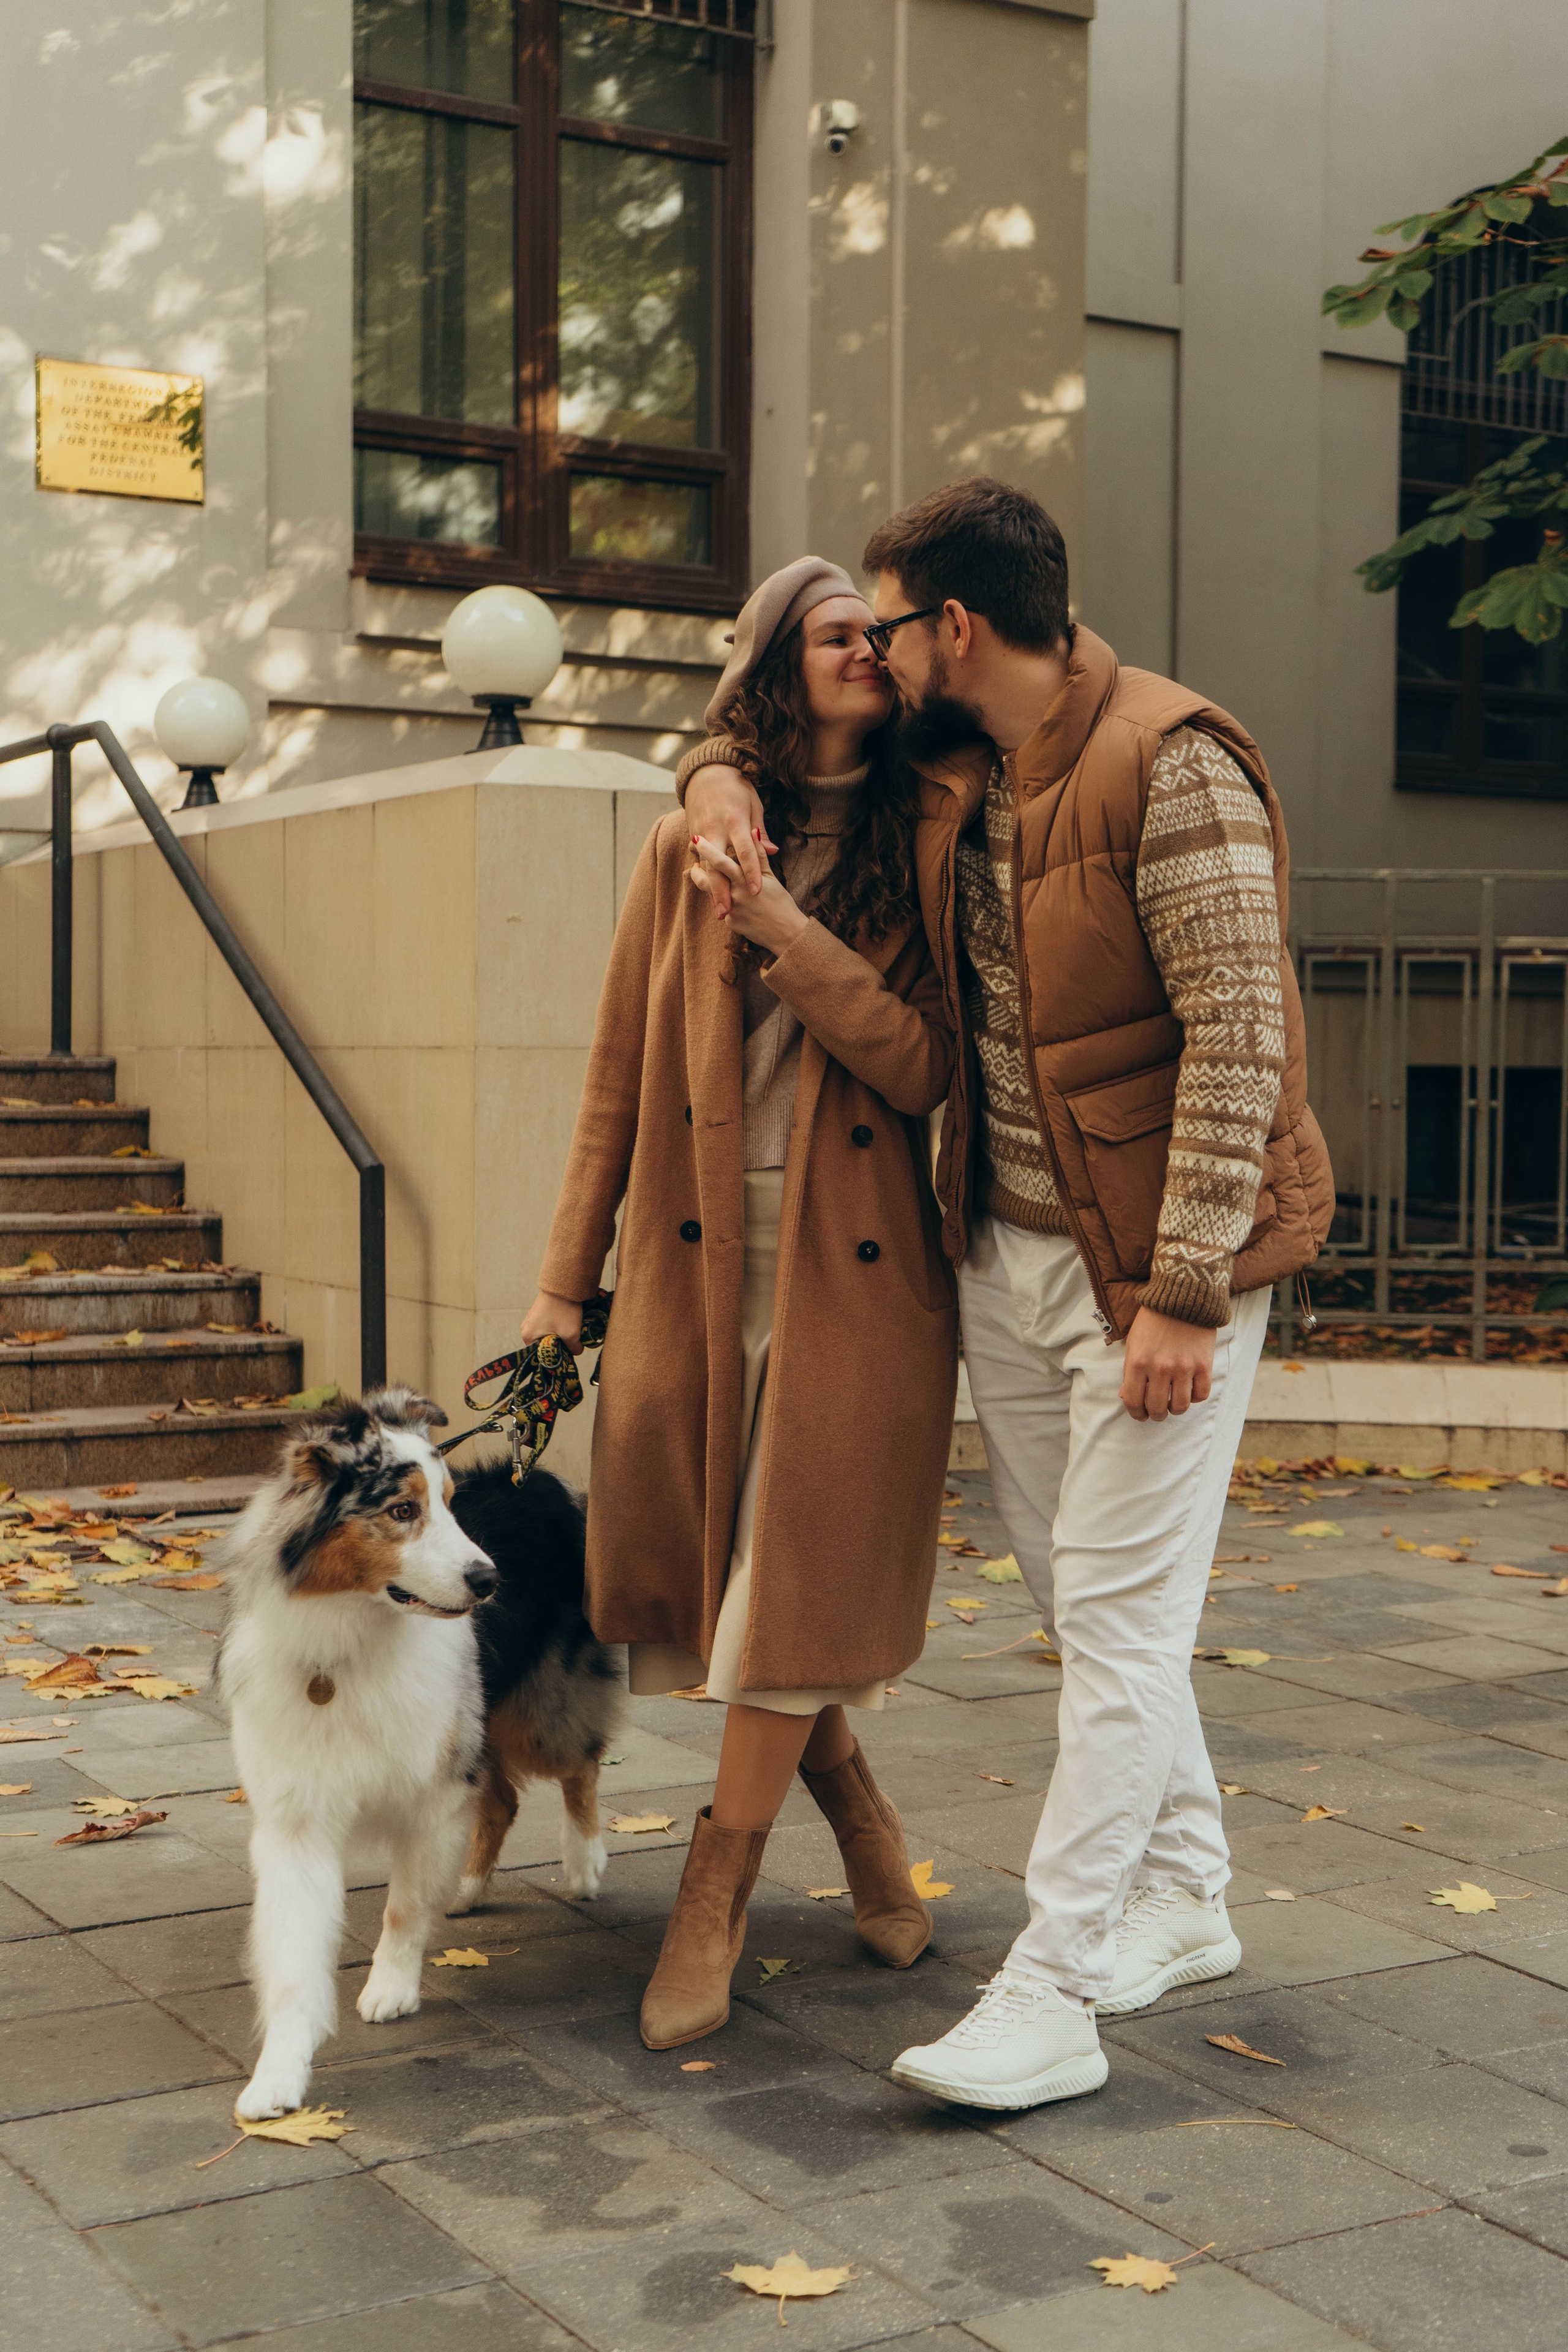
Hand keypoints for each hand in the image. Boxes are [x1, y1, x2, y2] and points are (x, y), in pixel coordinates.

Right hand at [520, 1290, 582, 1354]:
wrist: (564, 1284)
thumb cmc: (564, 1310)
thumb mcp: (571, 1334)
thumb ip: (574, 1349)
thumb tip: (575, 1352)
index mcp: (528, 1337)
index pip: (542, 1356)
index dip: (556, 1356)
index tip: (568, 1352)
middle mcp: (525, 1329)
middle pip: (544, 1346)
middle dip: (559, 1345)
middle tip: (571, 1341)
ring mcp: (531, 1320)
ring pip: (548, 1336)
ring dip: (559, 1336)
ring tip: (570, 1329)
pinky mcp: (538, 1314)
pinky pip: (548, 1327)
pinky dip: (558, 1327)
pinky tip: (567, 1322)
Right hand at [684, 763, 773, 917]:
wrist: (706, 772)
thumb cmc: (737, 788)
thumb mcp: (754, 805)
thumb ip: (761, 832)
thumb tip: (773, 852)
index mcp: (736, 821)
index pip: (745, 852)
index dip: (751, 873)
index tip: (757, 892)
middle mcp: (716, 828)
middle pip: (718, 866)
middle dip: (722, 891)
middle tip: (728, 913)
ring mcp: (701, 832)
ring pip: (705, 866)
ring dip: (711, 890)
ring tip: (719, 911)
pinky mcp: (693, 833)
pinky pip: (699, 859)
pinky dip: (704, 876)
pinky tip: (709, 893)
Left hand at [689, 836, 808, 956]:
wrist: (787, 934)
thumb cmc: (782, 903)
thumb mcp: (771, 877)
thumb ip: (758, 854)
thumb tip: (753, 831)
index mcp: (744, 880)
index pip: (720, 861)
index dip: (706, 850)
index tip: (696, 839)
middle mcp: (734, 895)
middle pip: (706, 880)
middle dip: (697, 872)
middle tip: (694, 864)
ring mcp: (731, 911)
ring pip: (712, 895)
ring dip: (709, 886)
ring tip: (709, 879)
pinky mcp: (730, 923)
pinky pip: (723, 909)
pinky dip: (726, 903)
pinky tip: (733, 903)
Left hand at [1119, 1306, 1214, 1421]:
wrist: (1183, 1296)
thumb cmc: (1153, 1319)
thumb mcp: (1133, 1342)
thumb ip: (1129, 1371)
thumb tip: (1126, 1397)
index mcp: (1137, 1362)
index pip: (1133, 1401)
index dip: (1136, 1413)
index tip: (1140, 1414)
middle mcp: (1159, 1368)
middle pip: (1157, 1408)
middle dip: (1156, 1414)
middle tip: (1158, 1411)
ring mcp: (1183, 1368)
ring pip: (1180, 1406)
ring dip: (1175, 1409)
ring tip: (1174, 1403)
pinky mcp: (1204, 1365)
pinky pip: (1200, 1395)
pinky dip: (1194, 1397)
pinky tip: (1189, 1389)